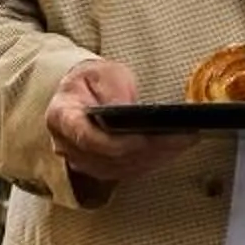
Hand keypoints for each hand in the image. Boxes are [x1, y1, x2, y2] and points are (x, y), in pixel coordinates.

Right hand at [47, 57, 187, 190]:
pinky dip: (152, 162)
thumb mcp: (103, 73)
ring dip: (154, 158)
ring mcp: (82, 161)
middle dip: (146, 150)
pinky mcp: (99, 168)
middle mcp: (67, 144)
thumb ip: (112, 90)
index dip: (114, 143)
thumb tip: (124, 110)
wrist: (83, 92)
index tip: (141, 139)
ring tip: (182, 143)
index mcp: (62, 115)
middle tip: (178, 139)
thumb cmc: (93, 80)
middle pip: (107, 158)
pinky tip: (173, 150)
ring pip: (120, 168)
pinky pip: (127, 171)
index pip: (85, 137)